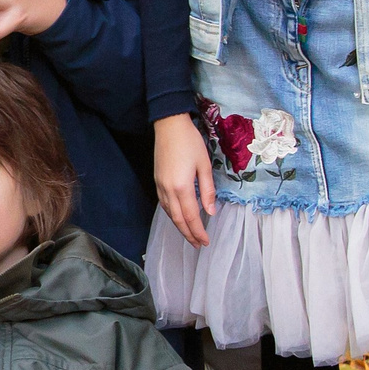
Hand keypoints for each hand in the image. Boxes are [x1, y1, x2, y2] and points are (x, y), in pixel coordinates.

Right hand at [153, 115, 217, 248]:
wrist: (169, 125)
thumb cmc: (190, 142)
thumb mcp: (204, 165)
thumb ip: (208, 190)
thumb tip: (211, 211)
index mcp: (182, 187)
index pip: (192, 216)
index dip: (199, 231)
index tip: (206, 242)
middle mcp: (168, 190)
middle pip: (178, 219)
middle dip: (189, 234)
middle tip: (198, 245)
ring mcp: (160, 186)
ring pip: (170, 214)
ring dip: (180, 226)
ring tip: (190, 235)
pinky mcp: (157, 181)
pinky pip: (165, 205)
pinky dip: (172, 215)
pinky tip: (179, 217)